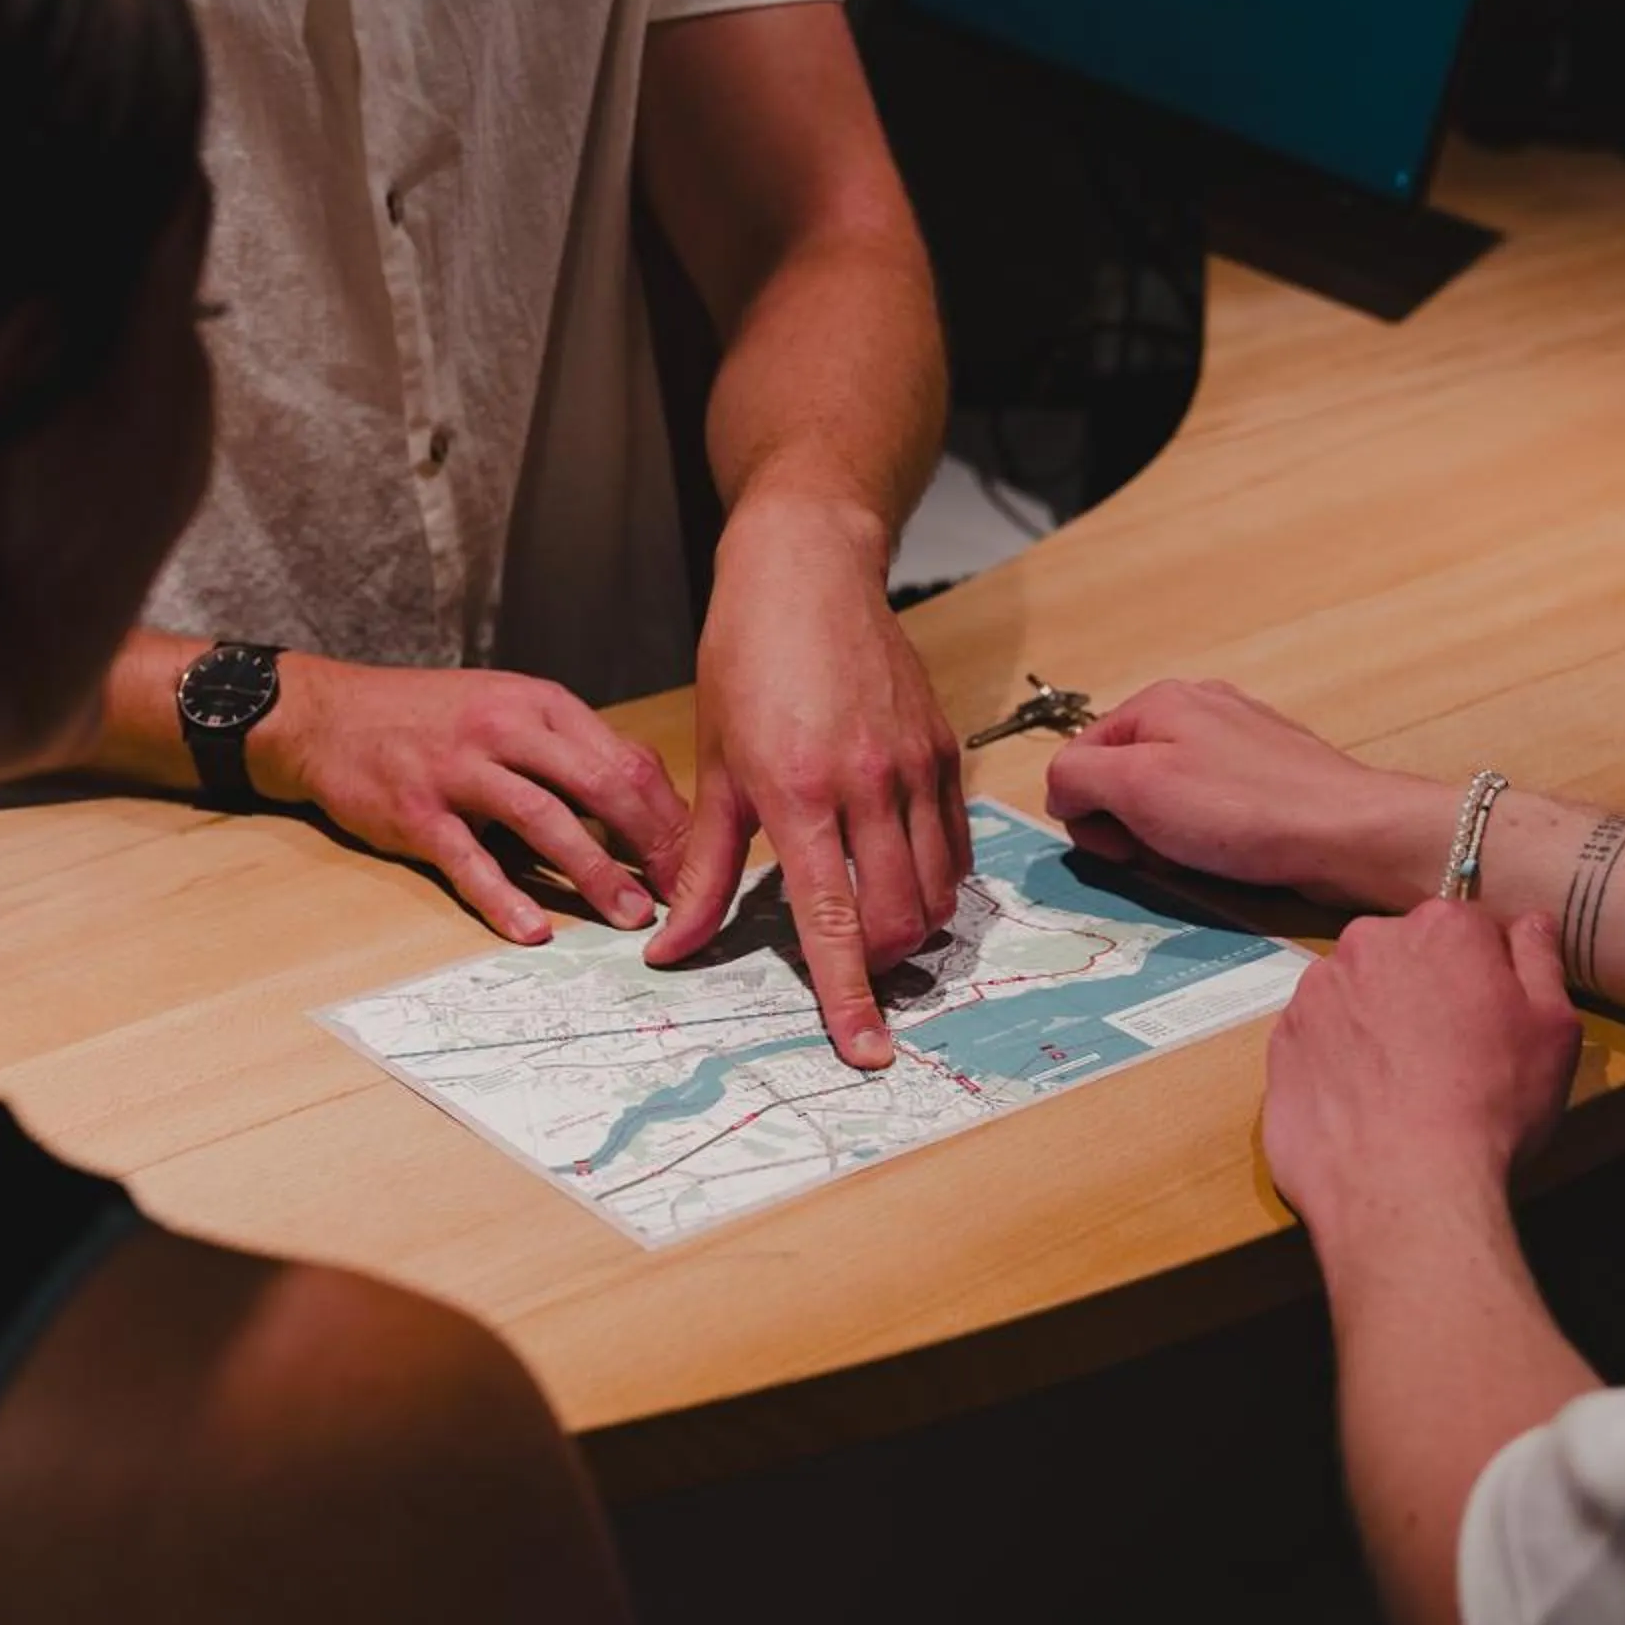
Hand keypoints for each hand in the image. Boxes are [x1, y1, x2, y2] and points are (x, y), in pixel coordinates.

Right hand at [253, 657, 690, 945]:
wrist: (329, 714)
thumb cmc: (432, 719)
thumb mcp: (511, 711)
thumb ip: (573, 751)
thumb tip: (649, 800)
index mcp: (541, 705)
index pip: (625, 758)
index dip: (668, 814)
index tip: (698, 859)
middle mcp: (506, 730)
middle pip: (599, 785)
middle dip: (651, 844)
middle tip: (683, 893)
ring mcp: (459, 770)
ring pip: (544, 820)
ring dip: (595, 873)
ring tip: (631, 917)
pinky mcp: (416, 811)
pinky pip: (469, 860)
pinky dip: (503, 897)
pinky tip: (533, 929)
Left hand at [645, 497, 965, 1070]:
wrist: (808, 570)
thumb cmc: (745, 660)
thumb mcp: (712, 767)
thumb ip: (700, 869)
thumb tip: (668, 950)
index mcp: (797, 793)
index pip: (833, 923)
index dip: (850, 999)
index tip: (867, 1053)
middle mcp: (866, 785)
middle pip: (898, 922)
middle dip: (879, 969)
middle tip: (850, 970)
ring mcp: (915, 768)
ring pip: (936, 892)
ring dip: (909, 929)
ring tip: (873, 921)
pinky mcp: (944, 751)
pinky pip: (955, 847)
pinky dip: (934, 880)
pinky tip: (899, 871)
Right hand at [1045, 679, 1456, 913]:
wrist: (1349, 833)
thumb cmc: (1240, 810)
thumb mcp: (1136, 787)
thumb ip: (1077, 777)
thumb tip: (1062, 790)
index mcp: (1156, 701)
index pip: (1076, 760)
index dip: (1085, 814)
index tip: (1121, 847)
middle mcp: (1196, 706)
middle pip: (1121, 775)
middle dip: (1129, 823)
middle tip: (1162, 852)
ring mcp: (1237, 736)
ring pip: (1165, 794)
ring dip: (1167, 834)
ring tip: (1202, 853)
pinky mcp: (1269, 771)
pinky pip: (1210, 805)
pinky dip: (1207, 833)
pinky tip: (1233, 850)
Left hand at [1263, 902, 1584, 1246]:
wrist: (1404, 1187)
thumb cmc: (1493, 1105)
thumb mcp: (1552, 1031)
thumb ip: (1539, 961)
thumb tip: (1528, 922)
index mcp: (1441, 928)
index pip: (1468, 928)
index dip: (1484, 974)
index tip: (1491, 1018)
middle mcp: (1366, 943)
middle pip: (1404, 953)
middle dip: (1424, 989)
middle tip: (1447, 1056)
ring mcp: (1313, 994)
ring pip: (1355, 995)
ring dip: (1375, 1023)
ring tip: (1401, 1088)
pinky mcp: (1279, 1044)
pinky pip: (1318, 1040)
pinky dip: (1337, 1063)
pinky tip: (1363, 1106)